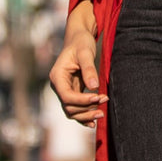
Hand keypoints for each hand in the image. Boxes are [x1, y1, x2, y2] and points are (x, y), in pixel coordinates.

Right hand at [48, 0, 106, 126]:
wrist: (79, 38)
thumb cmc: (81, 43)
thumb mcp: (85, 53)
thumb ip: (89, 69)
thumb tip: (94, 87)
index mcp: (57, 76)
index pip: (66, 96)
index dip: (82, 101)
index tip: (98, 97)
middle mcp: (59, 86)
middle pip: (69, 107)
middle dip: (86, 108)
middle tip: (104, 102)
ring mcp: (65, 90)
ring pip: (72, 111)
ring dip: (86, 114)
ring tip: (102, 113)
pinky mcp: (73, 91)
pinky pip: (76, 108)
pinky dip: (84, 116)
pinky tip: (94, 122)